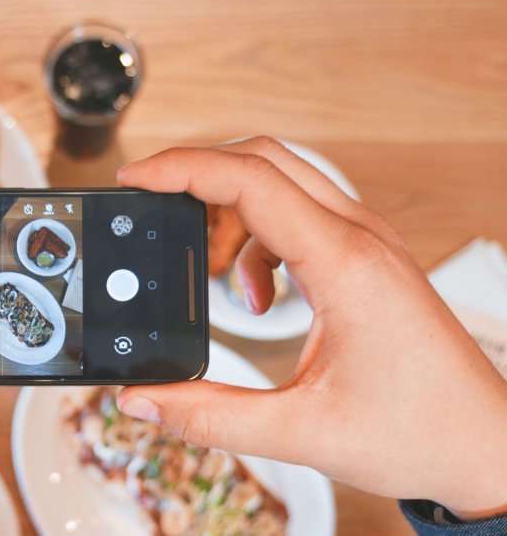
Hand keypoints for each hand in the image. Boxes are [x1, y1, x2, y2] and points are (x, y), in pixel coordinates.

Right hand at [116, 137, 506, 518]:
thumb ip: (210, 417)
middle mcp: (359, 238)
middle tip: (153, 207)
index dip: (181, 169)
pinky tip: (258, 296)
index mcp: (344, 264)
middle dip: (197, 176)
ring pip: (281, 183)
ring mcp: (367, 243)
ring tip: (209, 275)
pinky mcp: (366, 259)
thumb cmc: (420, 432)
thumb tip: (142, 399)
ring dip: (228, 213)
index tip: (135, 179)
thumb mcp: (301, 432)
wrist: (486, 446)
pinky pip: (297, 217)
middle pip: (263, 160)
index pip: (250, 180)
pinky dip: (257, 242)